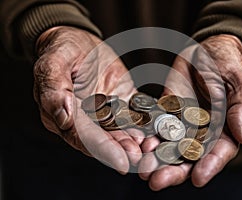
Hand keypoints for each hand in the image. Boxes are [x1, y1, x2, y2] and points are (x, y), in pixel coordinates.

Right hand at [33, 26, 143, 172]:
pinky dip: (148, 121)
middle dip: (127, 151)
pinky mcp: (124, 102)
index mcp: (68, 116)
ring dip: (139, 141)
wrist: (79, 41)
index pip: (85, 139)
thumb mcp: (52, 63)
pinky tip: (161, 127)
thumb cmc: (62, 50)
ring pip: (124, 130)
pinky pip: (137, 113)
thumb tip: (65, 116)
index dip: (104, 151)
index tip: (122, 163)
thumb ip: (53, 90)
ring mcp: (109, 112)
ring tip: (156, 147)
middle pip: (108, 140)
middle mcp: (89, 120)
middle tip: (145, 159)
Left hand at [138, 34, 241, 189]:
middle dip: (175, 170)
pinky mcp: (166, 112)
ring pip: (170, 146)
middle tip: (157, 181)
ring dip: (157, 159)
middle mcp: (203, 131)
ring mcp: (183, 123)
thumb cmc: (228, 62)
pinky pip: (156, 127)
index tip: (197, 178)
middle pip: (190, 156)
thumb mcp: (241, 80)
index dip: (209, 166)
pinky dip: (147, 137)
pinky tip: (138, 145)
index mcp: (226, 128)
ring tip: (143, 168)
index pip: (219, 152)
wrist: (206, 49)